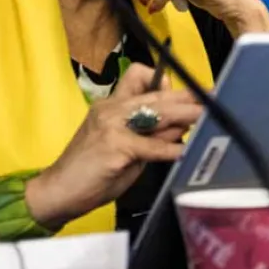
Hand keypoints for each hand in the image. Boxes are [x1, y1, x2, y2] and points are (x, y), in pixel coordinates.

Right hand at [26, 64, 202, 229]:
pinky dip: (169, 149)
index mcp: (112, 105)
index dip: (168, 83)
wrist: (56, 192)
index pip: (139, 76)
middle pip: (156, 95)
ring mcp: (112, 126)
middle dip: (187, 98)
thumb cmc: (92, 172)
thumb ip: (149, 134)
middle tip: (213, 100)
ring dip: (185, 115)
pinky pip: (149, 145)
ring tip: (205, 118)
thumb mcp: (126, 148)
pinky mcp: (114, 146)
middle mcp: (112, 109)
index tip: (193, 91)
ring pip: (156, 112)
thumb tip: (181, 126)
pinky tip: (183, 151)